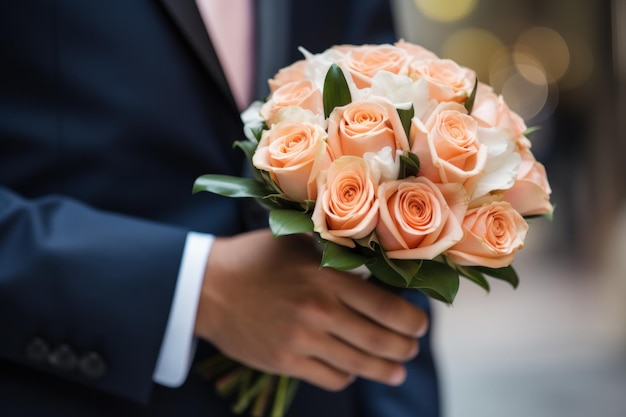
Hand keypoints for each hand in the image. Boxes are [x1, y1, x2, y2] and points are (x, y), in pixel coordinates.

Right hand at [194, 229, 428, 390]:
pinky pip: (330, 377)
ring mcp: (302, 341)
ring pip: (358, 365)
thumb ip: (337, 256)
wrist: (208, 286)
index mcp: (327, 279)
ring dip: (385, 370)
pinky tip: (351, 370)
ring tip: (396, 371)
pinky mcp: (285, 362)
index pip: (387, 308)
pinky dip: (347, 375)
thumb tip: (377, 270)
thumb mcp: (299, 243)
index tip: (421, 325)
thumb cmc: (255, 258)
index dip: (412, 321)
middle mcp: (319, 312)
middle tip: (412, 349)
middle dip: (404, 349)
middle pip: (380, 341)